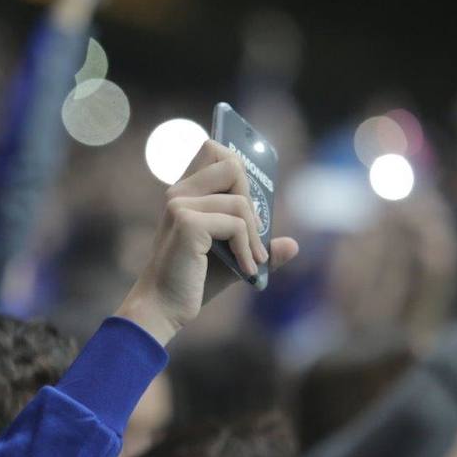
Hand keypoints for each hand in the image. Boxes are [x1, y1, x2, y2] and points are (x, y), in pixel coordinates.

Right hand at [117, 140, 298, 345]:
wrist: (163, 307)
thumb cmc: (192, 281)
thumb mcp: (231, 258)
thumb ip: (256, 245)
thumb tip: (293, 245)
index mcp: (184, 192)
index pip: (213, 149)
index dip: (237, 162)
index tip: (250, 197)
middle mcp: (179, 192)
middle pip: (231, 165)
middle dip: (252, 199)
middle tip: (256, 233)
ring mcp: (180, 205)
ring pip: (241, 202)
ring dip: (255, 236)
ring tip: (255, 261)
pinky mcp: (188, 223)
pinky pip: (237, 224)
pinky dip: (247, 249)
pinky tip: (246, 270)